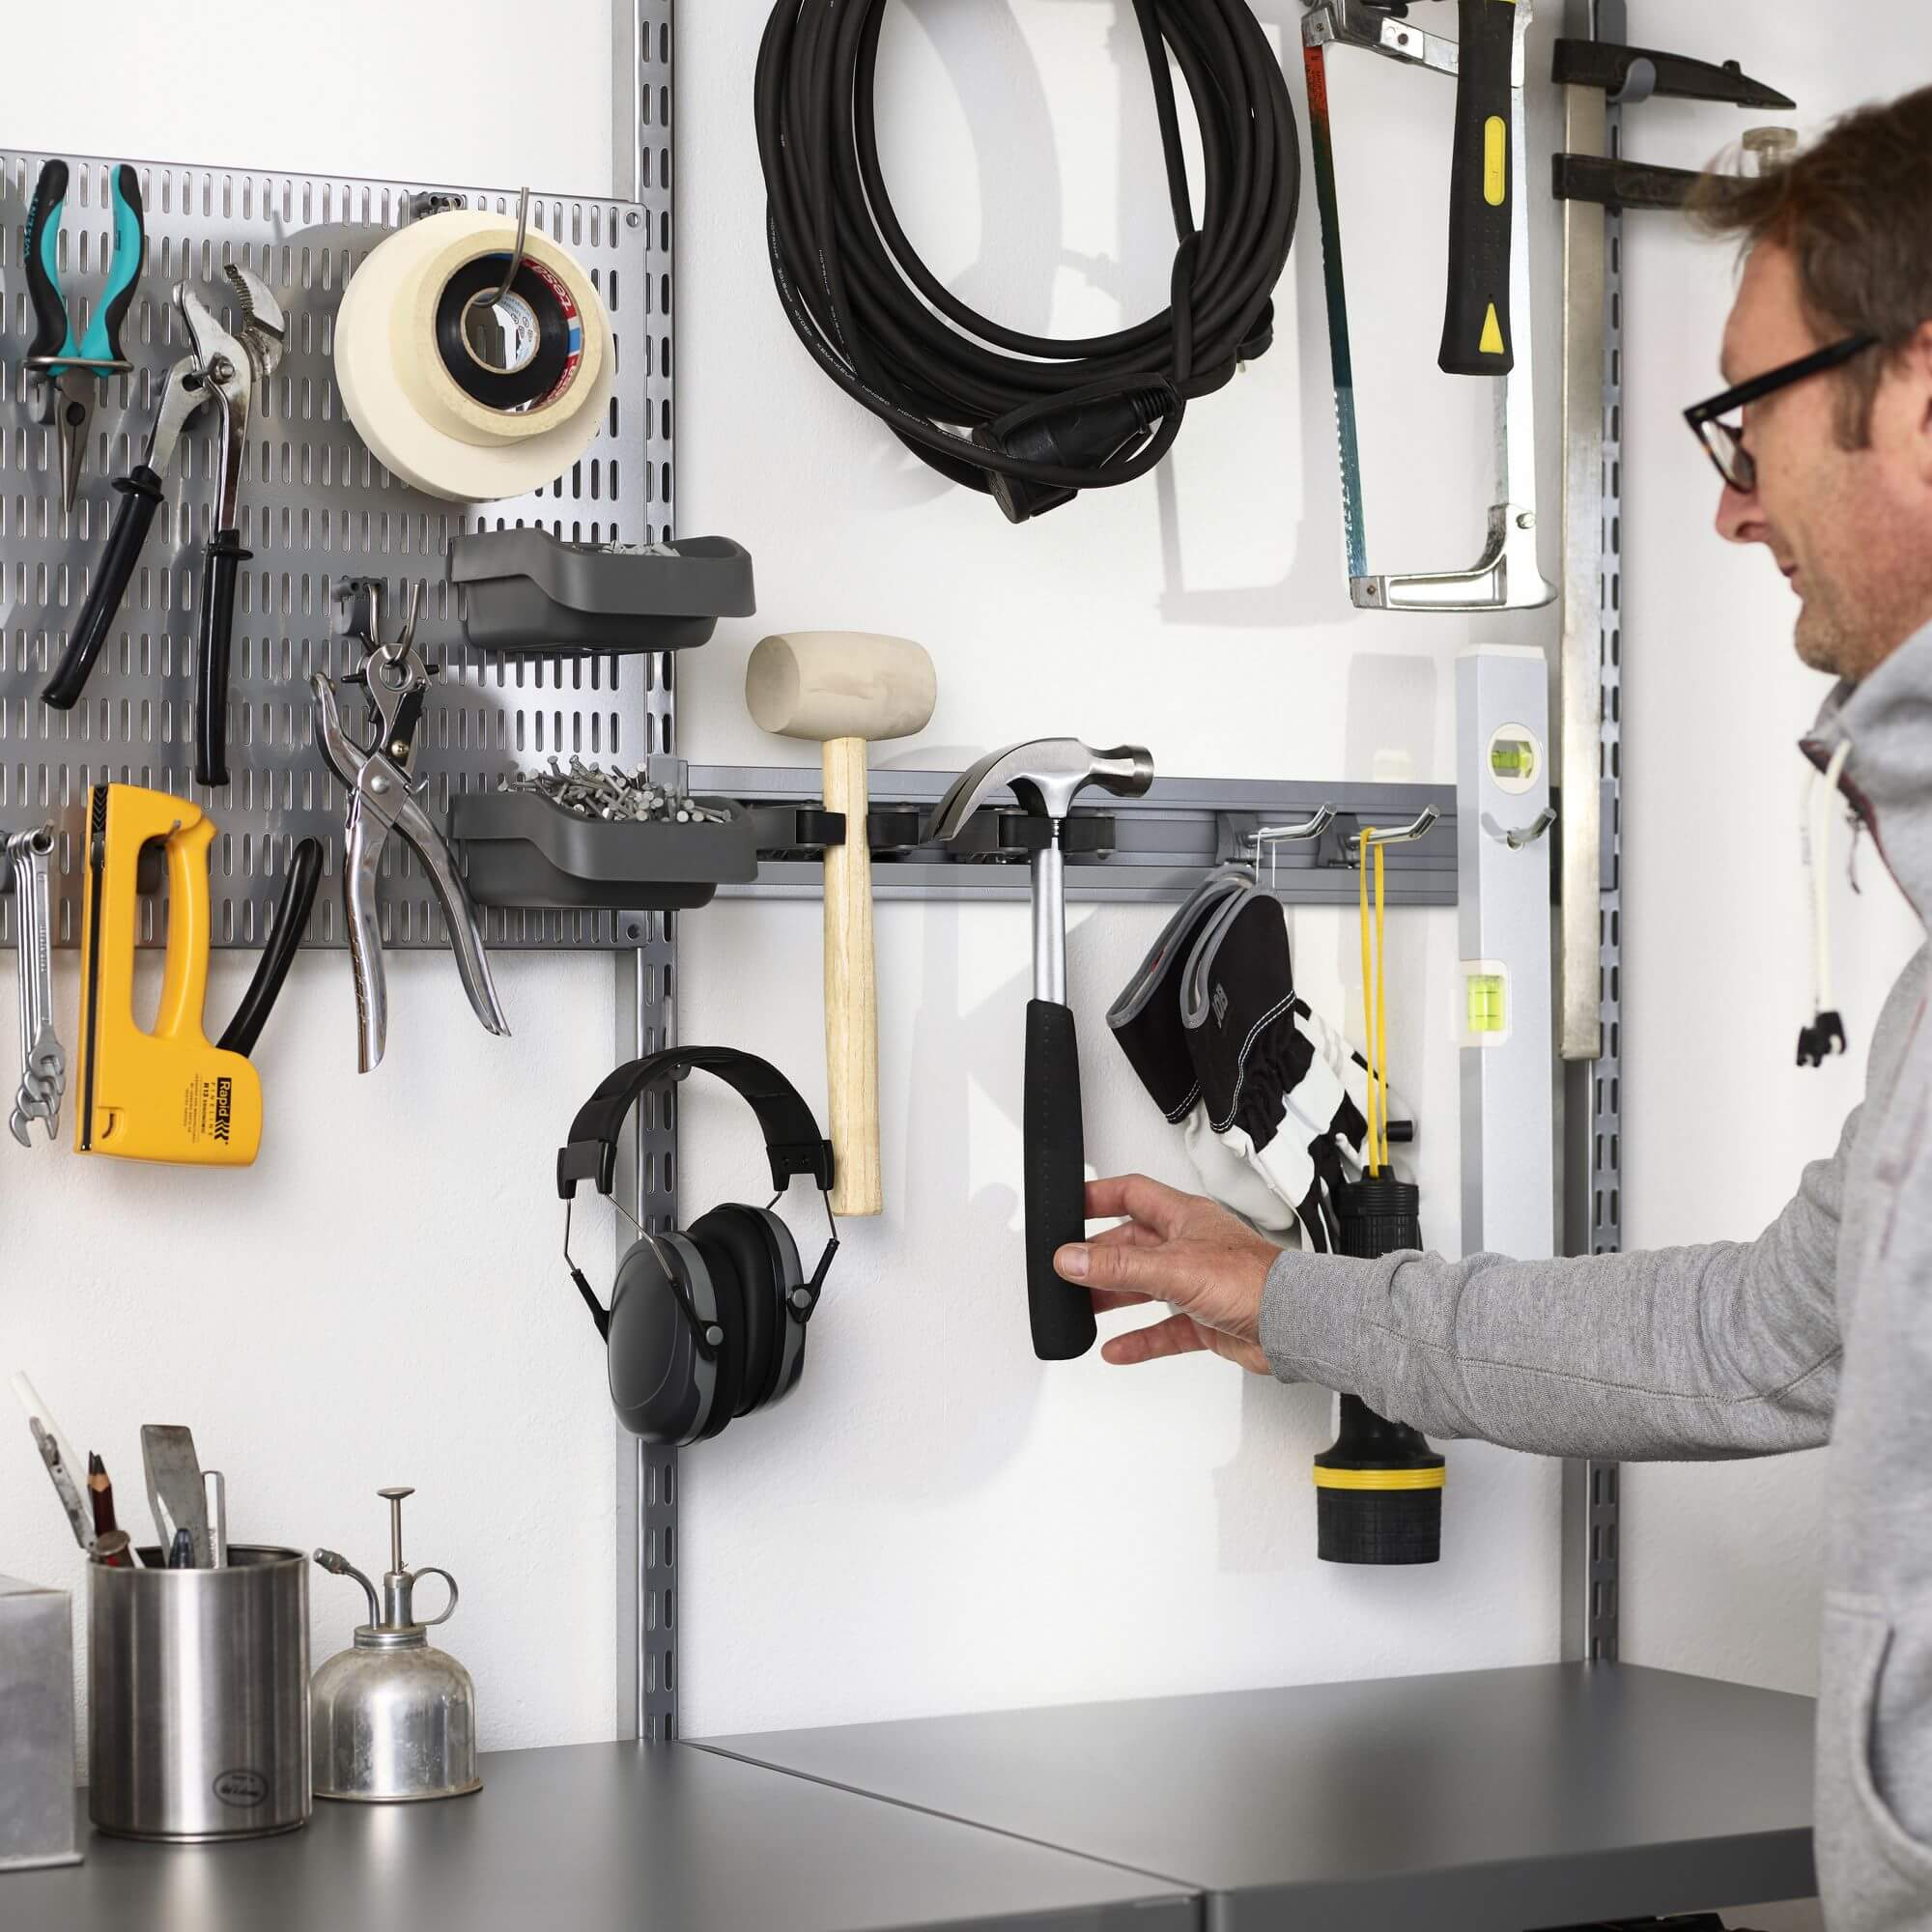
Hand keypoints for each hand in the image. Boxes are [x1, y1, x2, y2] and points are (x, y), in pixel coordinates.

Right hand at [1054, 1174, 1278, 1373]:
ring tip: (1083, 1306)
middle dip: (1099, 1257)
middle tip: (1068, 1268)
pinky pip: (1163, 1328)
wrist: (1293, 1325)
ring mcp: (1197, 1283)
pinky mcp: (1206, 1319)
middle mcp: (1189, 1246)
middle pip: (1132, 1244)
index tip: (1067, 1207)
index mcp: (1184, 1217)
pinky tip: (1118, 1348)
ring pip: (1144, 1286)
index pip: (1132, 1194)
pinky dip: (1140, 1339)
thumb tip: (1071, 1258)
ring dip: (1114, 1297)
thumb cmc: (1253, 1281)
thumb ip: (1119, 1266)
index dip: (1098, 1197)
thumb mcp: (1172, 1268)